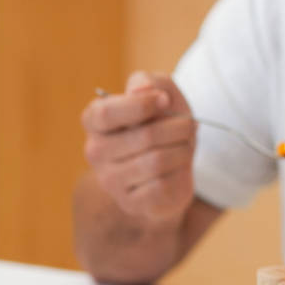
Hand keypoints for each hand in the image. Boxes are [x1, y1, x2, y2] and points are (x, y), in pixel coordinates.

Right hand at [81, 71, 195, 223]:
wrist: (176, 163)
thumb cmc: (164, 123)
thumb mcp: (162, 93)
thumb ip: (149, 82)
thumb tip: (139, 90)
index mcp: (95, 121)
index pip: (106, 113)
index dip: (141, 105)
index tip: (165, 100)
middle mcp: (95, 151)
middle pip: (144, 136)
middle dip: (178, 128)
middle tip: (188, 126)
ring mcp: (110, 180)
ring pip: (157, 162)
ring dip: (183, 150)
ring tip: (185, 146)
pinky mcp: (130, 202)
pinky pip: (162, 186)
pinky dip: (180, 174)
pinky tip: (177, 170)